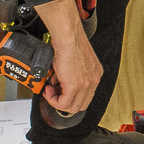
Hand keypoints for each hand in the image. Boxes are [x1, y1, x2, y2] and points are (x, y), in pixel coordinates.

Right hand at [35, 0, 100, 115]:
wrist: (68, 37)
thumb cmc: (70, 42)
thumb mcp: (75, 61)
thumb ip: (70, 73)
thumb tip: (58, 81)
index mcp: (95, 73)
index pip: (86, 95)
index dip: (71, 96)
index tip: (60, 91)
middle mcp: (93, 79)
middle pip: (81, 104)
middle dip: (64, 102)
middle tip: (54, 93)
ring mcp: (86, 84)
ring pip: (72, 106)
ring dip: (58, 102)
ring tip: (50, 91)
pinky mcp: (75, 85)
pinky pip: (64, 103)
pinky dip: (54, 101)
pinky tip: (49, 91)